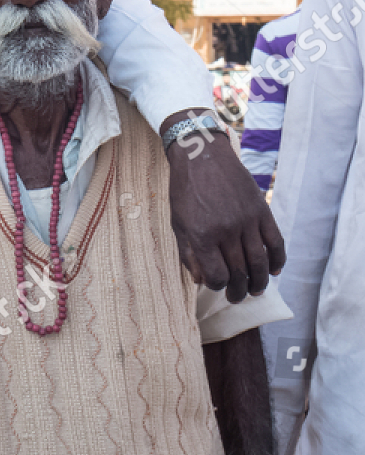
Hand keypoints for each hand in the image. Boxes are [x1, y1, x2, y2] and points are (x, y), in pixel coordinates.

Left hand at [164, 112, 284, 302]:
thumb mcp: (177, 222)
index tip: (218, 286)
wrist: (202, 157)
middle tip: (238, 298)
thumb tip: (200, 280)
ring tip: (256, 290)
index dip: (219, 286)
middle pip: (240, 272)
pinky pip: (275, 242)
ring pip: (260, 261)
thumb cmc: (185, 191)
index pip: (217, 275)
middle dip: (239, 290)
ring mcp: (247, 220)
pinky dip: (278, 259)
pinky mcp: (262, 210)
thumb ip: (188, 253)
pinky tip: (275, 270)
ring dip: (260, 281)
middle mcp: (226, 230)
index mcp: (202, 235)